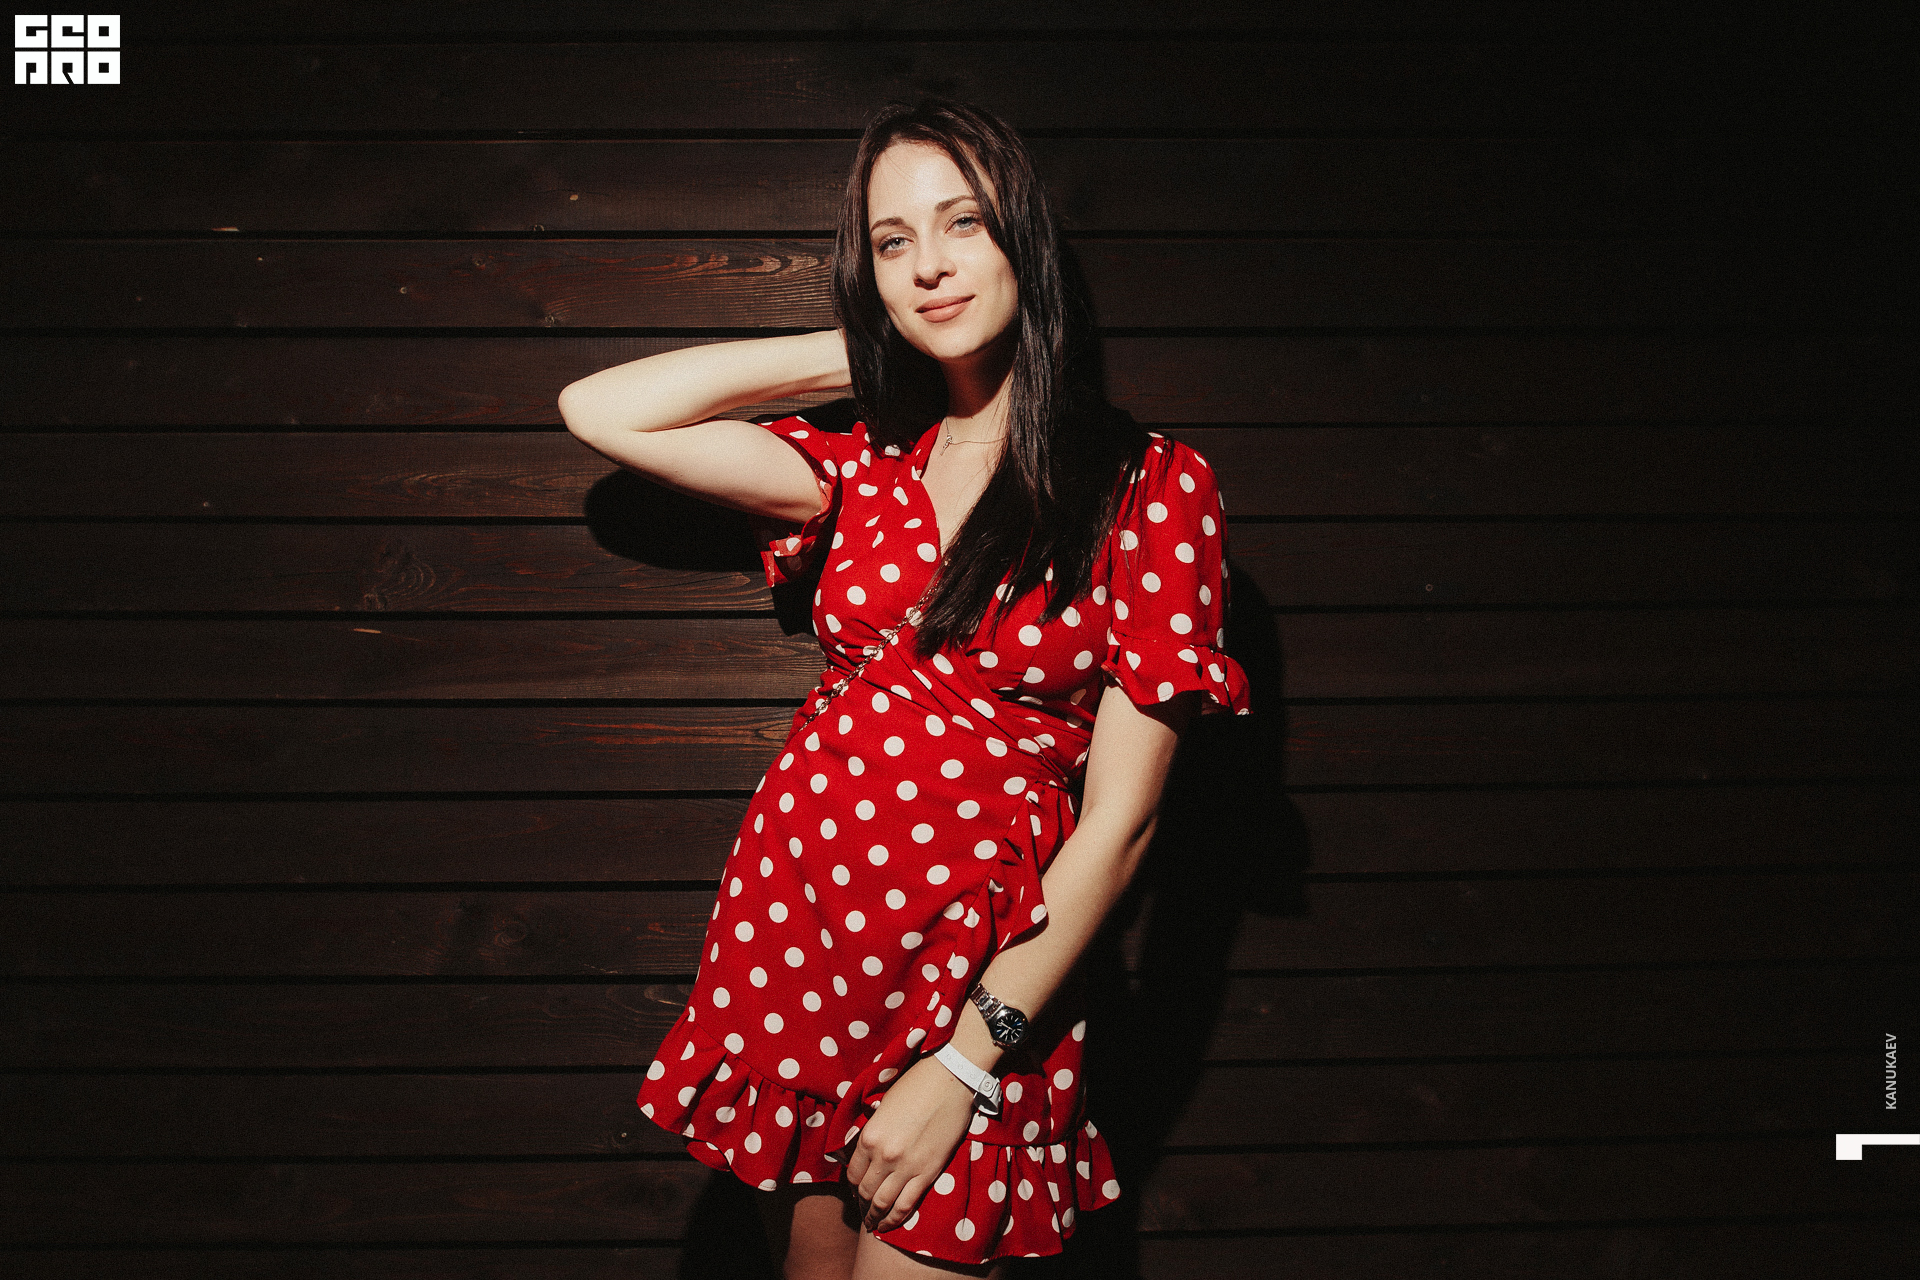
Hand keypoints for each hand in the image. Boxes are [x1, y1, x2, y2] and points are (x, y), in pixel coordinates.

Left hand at [844, 1052, 978, 1232]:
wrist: (950, 1079)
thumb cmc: (916, 1084)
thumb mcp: (883, 1105)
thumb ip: (873, 1130)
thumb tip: (867, 1149)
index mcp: (869, 1136)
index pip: (852, 1172)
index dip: (852, 1185)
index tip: (856, 1190)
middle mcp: (883, 1155)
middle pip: (865, 1191)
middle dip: (862, 1204)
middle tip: (863, 1210)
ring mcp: (906, 1166)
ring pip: (883, 1203)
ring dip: (875, 1217)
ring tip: (873, 1224)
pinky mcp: (928, 1172)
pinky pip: (906, 1204)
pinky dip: (895, 1218)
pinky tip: (888, 1225)